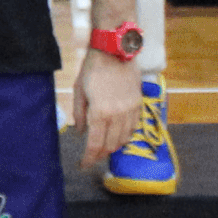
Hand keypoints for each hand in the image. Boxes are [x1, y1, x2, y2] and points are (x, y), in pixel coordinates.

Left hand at [70, 49, 141, 166]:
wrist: (114, 52)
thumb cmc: (92, 69)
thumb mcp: (79, 91)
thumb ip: (79, 114)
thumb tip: (80, 132)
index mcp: (100, 112)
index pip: (95, 144)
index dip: (89, 158)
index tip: (83, 165)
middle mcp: (118, 115)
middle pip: (110, 145)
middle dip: (100, 154)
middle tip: (91, 158)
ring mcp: (131, 110)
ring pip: (124, 139)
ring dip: (113, 147)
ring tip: (103, 149)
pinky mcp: (139, 105)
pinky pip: (134, 128)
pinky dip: (126, 136)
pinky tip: (118, 136)